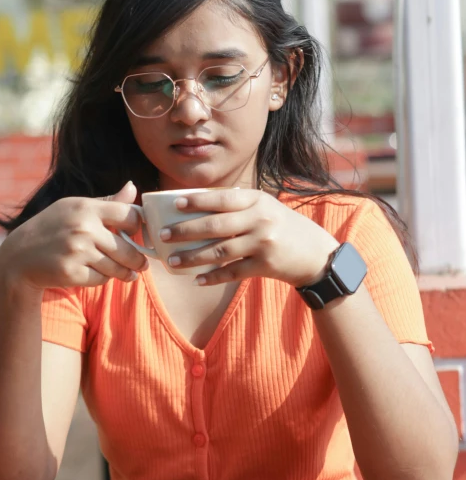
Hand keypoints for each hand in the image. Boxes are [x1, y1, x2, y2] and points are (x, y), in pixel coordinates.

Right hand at [0, 181, 147, 290]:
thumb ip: (107, 202)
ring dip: (123, 272)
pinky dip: (102, 279)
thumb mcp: (75, 208)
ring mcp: (77, 251)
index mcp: (86, 208)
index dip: (138, 226)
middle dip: (138, 260)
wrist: (19, 256)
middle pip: (128, 249)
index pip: (129, 215)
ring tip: (127, 273)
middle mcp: (83, 228)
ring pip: (117, 268)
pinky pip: (101, 279)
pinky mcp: (71, 272)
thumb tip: (133, 188)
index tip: (138, 234)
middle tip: (142, 265)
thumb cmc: (52, 228)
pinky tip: (97, 273)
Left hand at [159, 188, 339, 286]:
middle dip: (185, 230)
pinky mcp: (265, 265)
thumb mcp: (266, 207)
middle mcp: (260, 219)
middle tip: (163, 234)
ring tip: (172, 261)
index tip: (174, 204)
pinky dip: (213, 277)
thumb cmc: (283, 227)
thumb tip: (201, 199)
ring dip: (192, 257)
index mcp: (257, 200)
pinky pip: (232, 272)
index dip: (197, 201)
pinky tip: (196, 280)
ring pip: (220, 251)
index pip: (221, 199)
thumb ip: (239, 203)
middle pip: (215, 225)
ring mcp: (263, 243)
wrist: (316, 254)